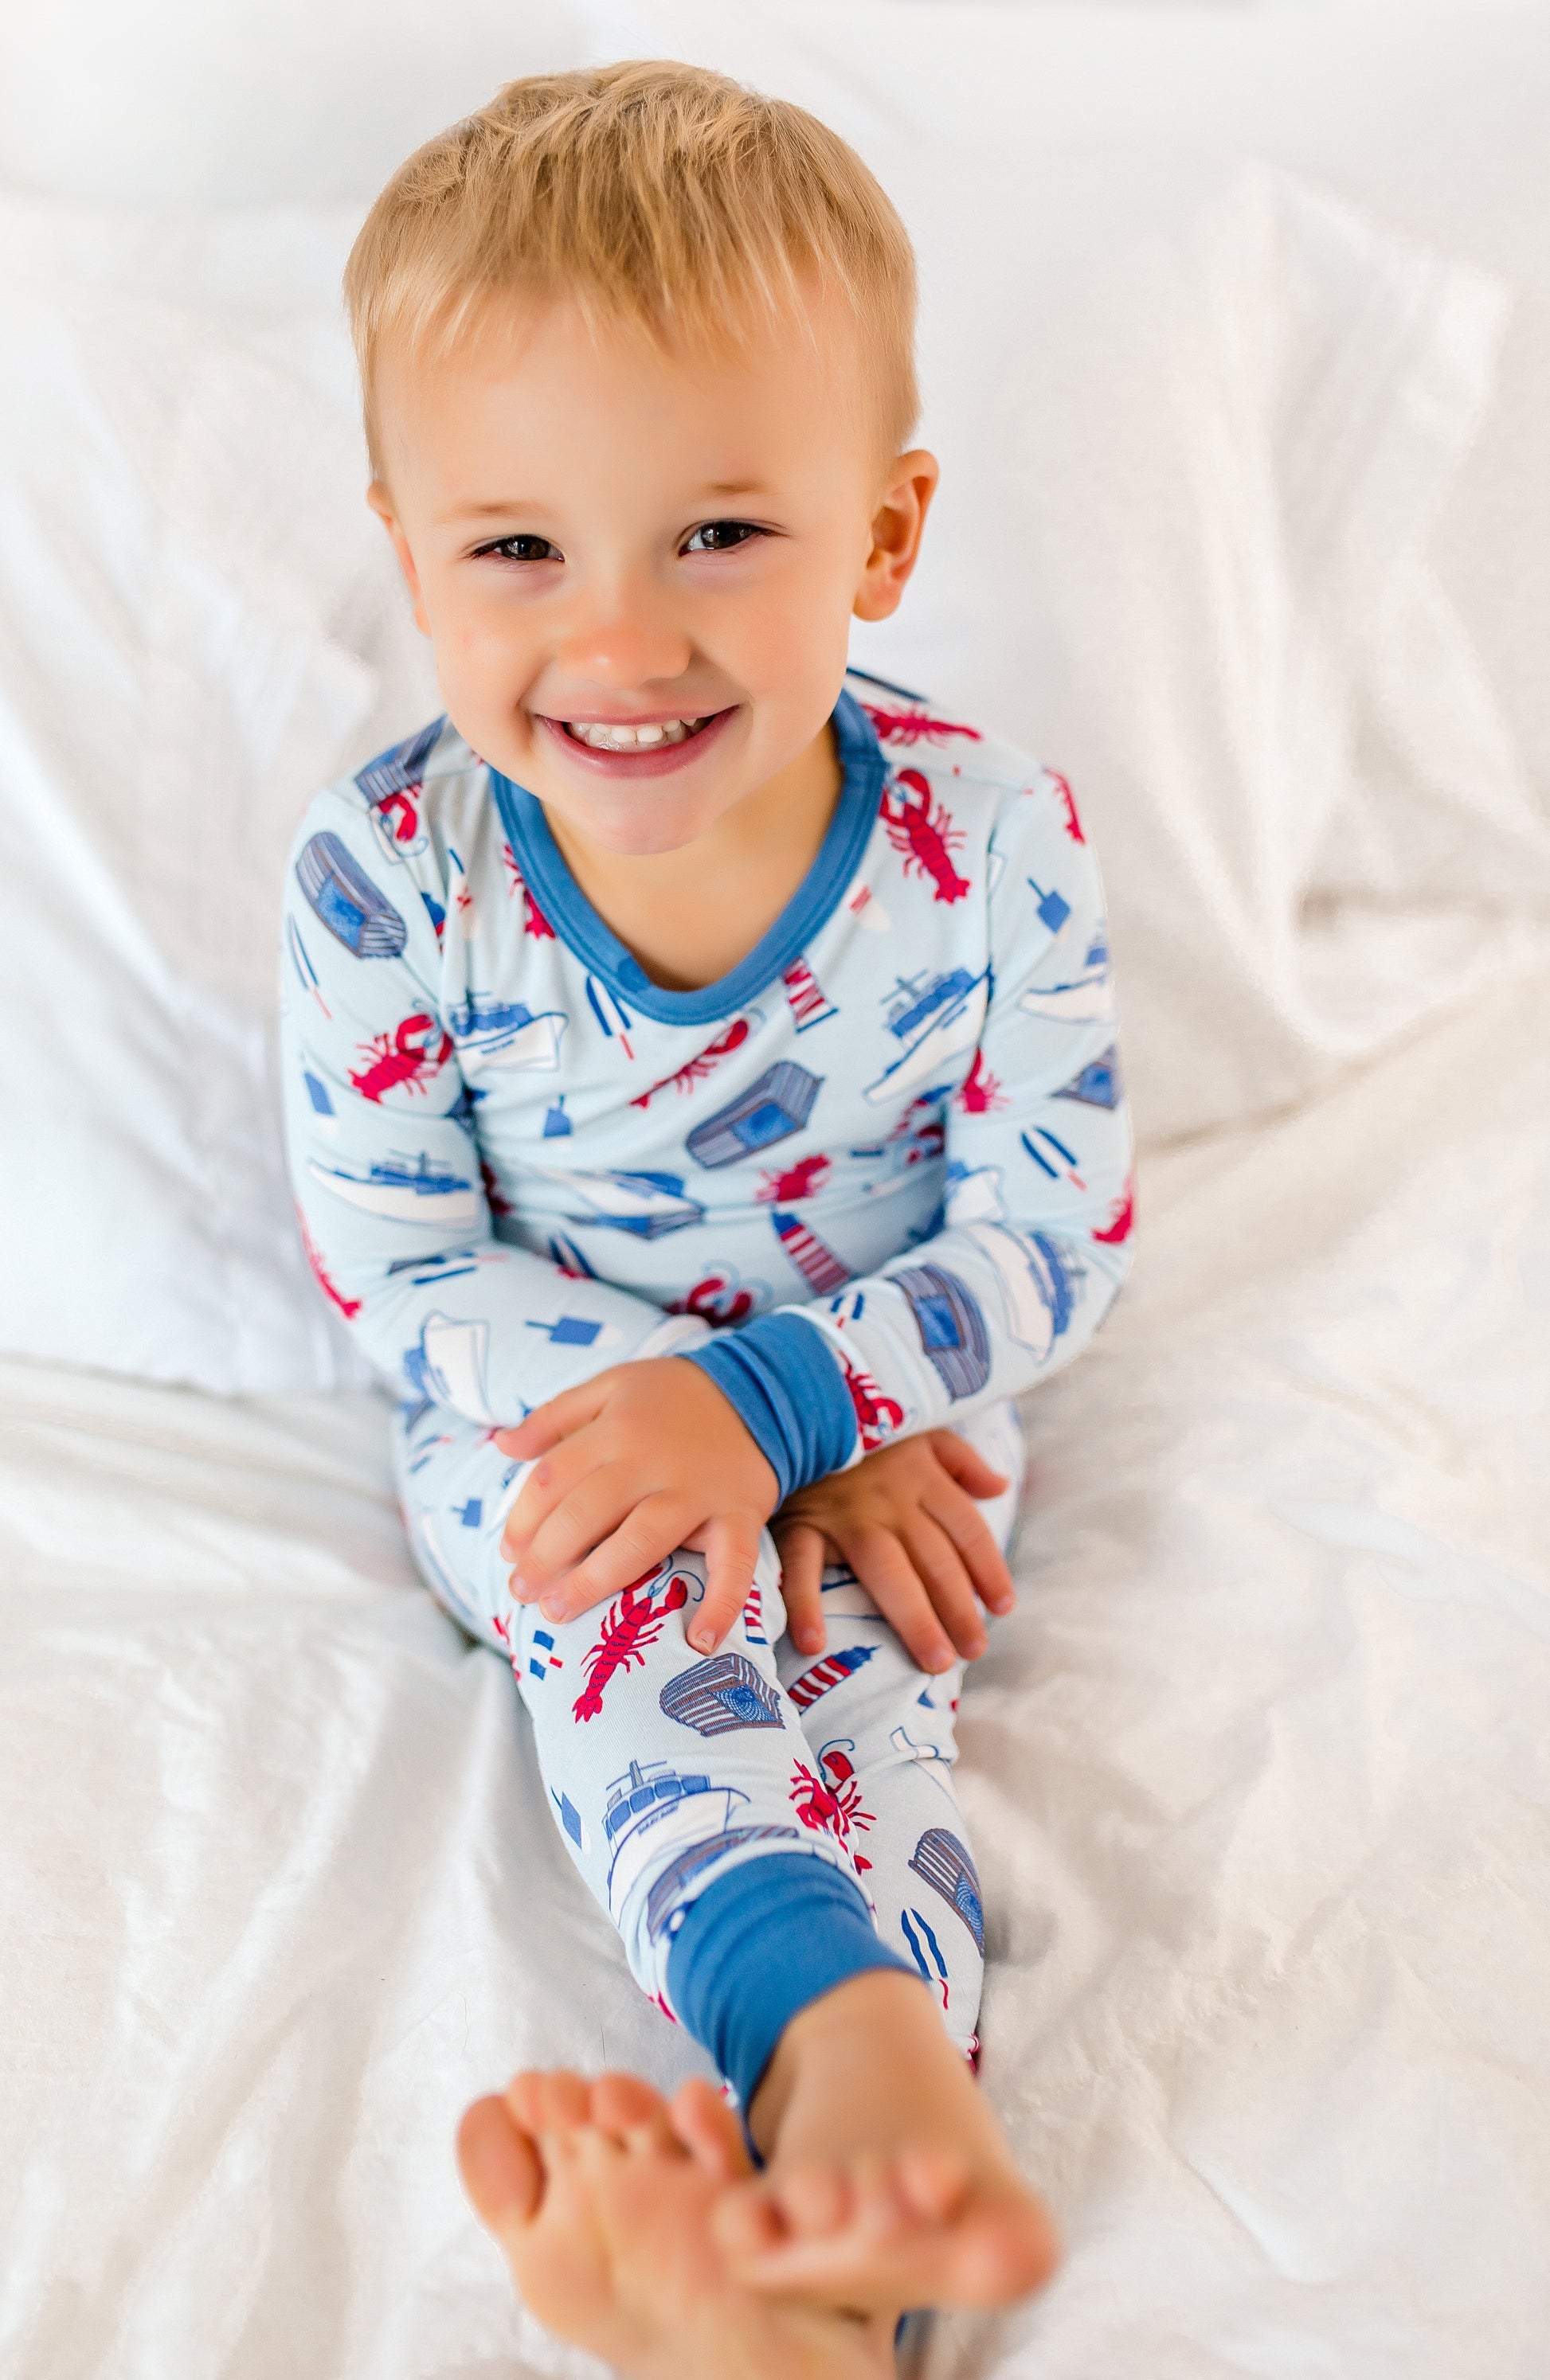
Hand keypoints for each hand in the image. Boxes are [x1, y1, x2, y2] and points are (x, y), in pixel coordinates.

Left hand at [495, 1359, 779, 1652]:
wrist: (762, 1388)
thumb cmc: (674, 1394)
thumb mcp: (610, 1385)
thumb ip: (554, 1416)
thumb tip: (501, 1445)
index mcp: (615, 1430)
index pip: (553, 1479)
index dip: (522, 1520)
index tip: (509, 1552)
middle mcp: (652, 1461)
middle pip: (584, 1515)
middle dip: (544, 1559)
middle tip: (521, 1593)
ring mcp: (697, 1492)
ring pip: (638, 1543)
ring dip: (594, 1583)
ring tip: (558, 1612)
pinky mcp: (740, 1514)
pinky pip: (734, 1564)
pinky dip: (722, 1605)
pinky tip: (698, 1641)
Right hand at [772, 1430, 1015, 1673]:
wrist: (790, 1409)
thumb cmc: (862, 1433)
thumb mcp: (918, 1431)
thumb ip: (961, 1460)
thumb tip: (999, 1487)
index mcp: (921, 1475)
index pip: (967, 1530)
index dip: (989, 1570)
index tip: (1003, 1608)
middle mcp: (890, 1497)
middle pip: (934, 1561)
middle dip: (958, 1610)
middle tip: (973, 1652)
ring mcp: (844, 1513)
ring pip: (888, 1571)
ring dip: (914, 1619)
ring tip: (935, 1661)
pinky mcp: (799, 1523)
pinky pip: (803, 1566)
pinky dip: (804, 1603)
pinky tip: (814, 1643)